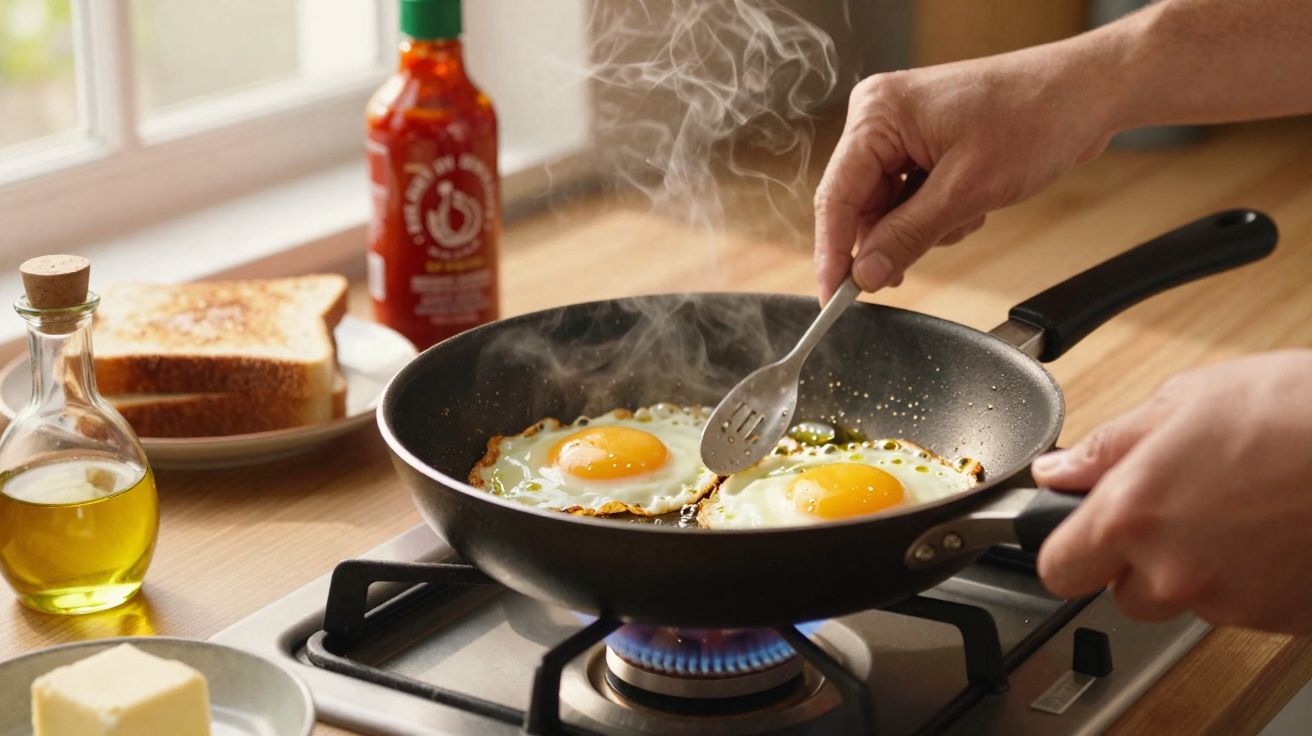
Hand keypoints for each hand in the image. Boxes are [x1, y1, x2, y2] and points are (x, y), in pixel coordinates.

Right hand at [813, 45, 1116, 301]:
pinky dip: (937, 215)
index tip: (834, 299)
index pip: (836, 195)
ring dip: (921, 227)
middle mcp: (881, 117)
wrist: (1089, 93)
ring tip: (967, 213)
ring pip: (886, 207)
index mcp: (877, 113)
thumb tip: (867, 275)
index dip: (833, 252)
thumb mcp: (967, 190)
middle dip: (890, 238)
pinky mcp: (925, 144)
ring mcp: (903, 131)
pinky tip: (971, 206)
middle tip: (908, 271)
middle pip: (858, 204)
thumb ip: (908, 235)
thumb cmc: (1035, 117)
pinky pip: (909, 198)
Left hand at [1033, 350, 1311, 633]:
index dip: (1066, 548)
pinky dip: (1252, 577)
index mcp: (1132, 514)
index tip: (1077, 532)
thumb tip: (1059, 471)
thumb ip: (1107, 447)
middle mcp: (1174, 570)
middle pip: (1124, 592)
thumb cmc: (1296, 411)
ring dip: (1200, 565)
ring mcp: (1231, 601)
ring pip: (1187, 599)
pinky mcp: (1281, 618)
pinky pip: (1245, 606)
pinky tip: (1274, 530)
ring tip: (1242, 507)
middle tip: (1181, 506)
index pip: (1059, 569)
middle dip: (1139, 557)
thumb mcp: (1183, 401)